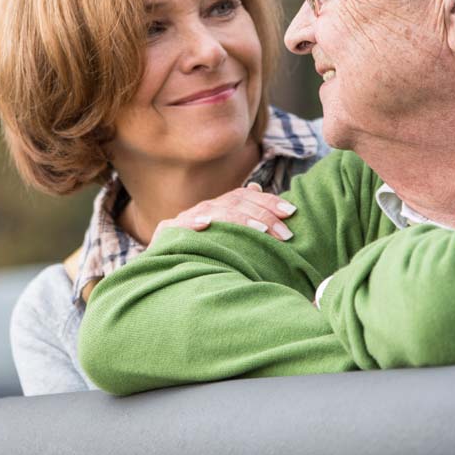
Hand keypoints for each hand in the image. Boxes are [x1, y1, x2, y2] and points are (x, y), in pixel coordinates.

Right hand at [151, 182, 296, 243]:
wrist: (163, 268)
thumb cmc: (200, 253)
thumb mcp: (222, 236)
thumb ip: (239, 214)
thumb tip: (256, 187)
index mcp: (218, 209)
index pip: (244, 197)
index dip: (268, 202)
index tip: (291, 212)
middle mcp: (203, 210)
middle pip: (233, 203)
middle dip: (262, 215)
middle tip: (286, 233)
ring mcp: (184, 220)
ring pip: (212, 213)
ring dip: (237, 220)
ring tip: (260, 230)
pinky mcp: (166, 234)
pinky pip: (179, 226)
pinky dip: (192, 223)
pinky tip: (206, 225)